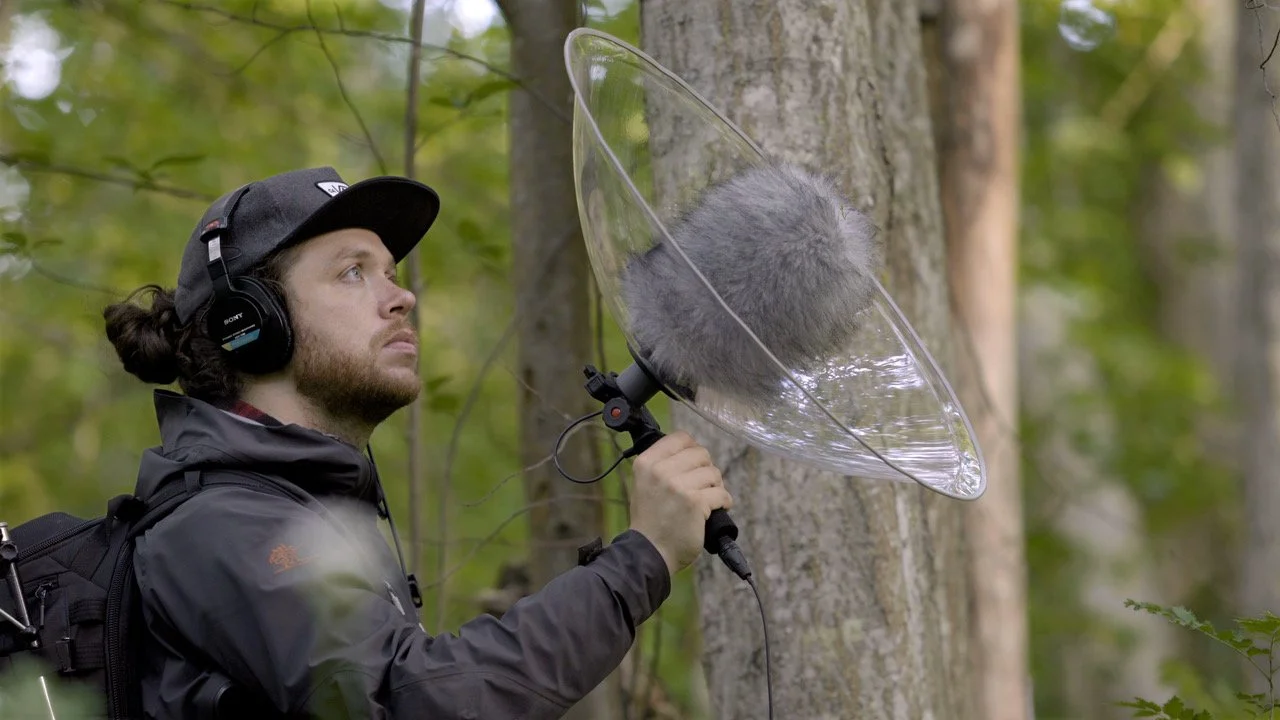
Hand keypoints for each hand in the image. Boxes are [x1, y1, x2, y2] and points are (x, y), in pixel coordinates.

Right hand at [628, 431, 733, 576]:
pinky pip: (722, 493)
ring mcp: (679, 486)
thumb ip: (662, 465)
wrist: (649, 552)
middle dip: (707, 469)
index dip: (693, 449)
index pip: (680, 438)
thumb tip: (690, 450)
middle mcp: (661, 471)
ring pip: (713, 473)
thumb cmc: (650, 520)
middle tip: (704, 485)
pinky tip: (717, 509)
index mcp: (647, 463)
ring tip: (709, 499)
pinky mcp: (696, 503)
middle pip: (701, 454)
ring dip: (716, 486)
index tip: (695, 464)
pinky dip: (724, 502)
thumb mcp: (644, 484)